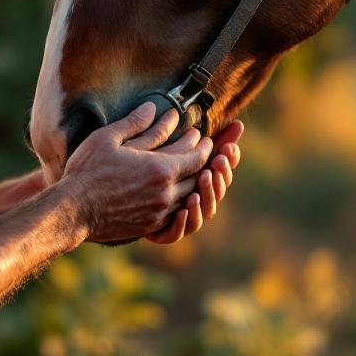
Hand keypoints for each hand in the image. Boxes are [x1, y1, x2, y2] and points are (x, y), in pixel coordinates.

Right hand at [59, 102, 212, 242]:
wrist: (73, 211)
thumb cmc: (88, 172)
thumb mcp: (108, 139)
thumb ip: (135, 124)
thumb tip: (153, 108)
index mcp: (159, 169)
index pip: (195, 157)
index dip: (202, 146)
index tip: (204, 136)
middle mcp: (165, 193)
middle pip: (196, 177)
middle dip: (202, 161)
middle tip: (202, 149)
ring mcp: (158, 213)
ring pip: (187, 196)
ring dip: (193, 182)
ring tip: (193, 170)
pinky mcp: (150, 226)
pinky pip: (175, 213)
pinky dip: (181, 201)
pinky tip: (176, 193)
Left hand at [145, 120, 243, 244]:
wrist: (115, 193)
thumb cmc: (150, 166)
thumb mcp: (175, 147)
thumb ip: (198, 134)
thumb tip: (239, 123)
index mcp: (202, 178)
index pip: (224, 170)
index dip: (230, 160)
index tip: (229, 147)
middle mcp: (196, 198)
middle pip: (217, 190)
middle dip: (221, 175)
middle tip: (217, 161)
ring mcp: (181, 216)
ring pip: (203, 212)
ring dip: (206, 196)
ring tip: (203, 178)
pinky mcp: (162, 231)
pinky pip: (176, 232)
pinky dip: (183, 222)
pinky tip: (183, 208)